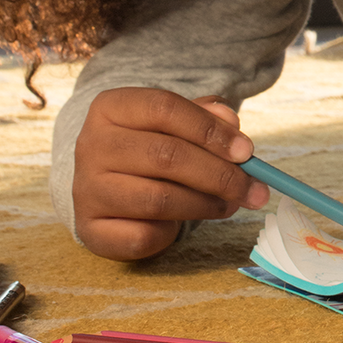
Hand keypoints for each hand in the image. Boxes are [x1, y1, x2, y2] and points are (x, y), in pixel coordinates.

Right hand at [72, 88, 266, 259]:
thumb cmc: (148, 149)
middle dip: (220, 174)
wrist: (103, 188)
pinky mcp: (91, 229)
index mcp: (109, 107)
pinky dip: (172, 232)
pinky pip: (144, 235)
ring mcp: (87, 189)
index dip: (211, 130)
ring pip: (159, 199)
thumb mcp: (174, 123)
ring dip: (206, 204)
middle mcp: (90, 145)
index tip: (247, 151)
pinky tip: (182, 223)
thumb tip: (231, 122)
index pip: (164, 107)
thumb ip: (205, 117)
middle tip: (255, 189)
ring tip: (229, 204)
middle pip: (166, 155)